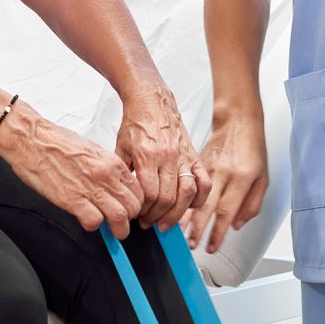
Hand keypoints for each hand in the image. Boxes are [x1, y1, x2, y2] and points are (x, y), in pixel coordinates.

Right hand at [0, 107, 144, 237]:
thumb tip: (113, 185)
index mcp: (111, 162)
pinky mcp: (72, 199)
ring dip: (119, 229)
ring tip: (115, 232)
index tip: (131, 209)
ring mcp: (89, 188)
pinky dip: (94, 226)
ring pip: (119, 217)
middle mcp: (105, 175)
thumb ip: (106, 168)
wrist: (31, 139)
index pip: (138, 190)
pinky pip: (94, 222)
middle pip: (133, 206)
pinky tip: (88, 221)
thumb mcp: (91, 150)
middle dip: (130, 218)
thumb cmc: (56, 142)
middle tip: (123, 222)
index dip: (136, 203)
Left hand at [115, 83, 208, 229]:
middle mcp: (168, 157)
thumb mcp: (120, 147)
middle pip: (167, 198)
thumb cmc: (136, 122)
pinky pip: (204, 181)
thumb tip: (121, 196)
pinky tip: (191, 206)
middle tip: (148, 222)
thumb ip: (122, 172)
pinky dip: (200, 197)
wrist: (152, 101)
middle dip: (156, 216)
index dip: (142, 210)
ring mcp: (183, 157)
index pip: (149, 194)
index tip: (137, 215)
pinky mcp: (194, 156)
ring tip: (166, 222)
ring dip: (177, 213)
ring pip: (186, 193)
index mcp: (147, 155)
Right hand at [184, 109, 268, 255]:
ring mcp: (207, 168)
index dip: (217, 233)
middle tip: (191, 245)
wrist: (238, 122)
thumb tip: (236, 225)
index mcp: (241, 179)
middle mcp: (223, 174)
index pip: (227, 212)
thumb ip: (252, 205)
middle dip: (197, 230)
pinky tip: (173, 211)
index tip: (211, 246)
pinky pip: (188, 185)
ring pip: (193, 197)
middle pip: (206, 207)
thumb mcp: (263, 179)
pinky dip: (180, 200)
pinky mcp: (197, 163)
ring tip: (177, 232)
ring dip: (184, 217)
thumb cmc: (252, 150)